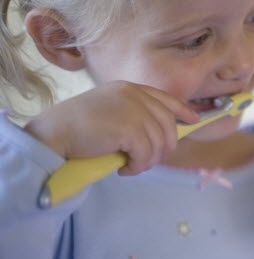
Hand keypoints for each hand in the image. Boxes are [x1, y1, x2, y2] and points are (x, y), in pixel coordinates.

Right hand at [24, 81, 199, 174]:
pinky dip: (138, 167)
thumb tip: (160, 134)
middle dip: (162, 148)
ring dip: (147, 161)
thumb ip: (133, 115)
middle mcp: (135, 95)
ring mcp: (133, 110)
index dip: (183, 111)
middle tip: (145, 161)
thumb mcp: (109, 110)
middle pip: (168, 126)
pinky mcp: (130, 129)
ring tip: (131, 166)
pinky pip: (147, 155)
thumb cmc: (77, 127)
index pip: (166, 98)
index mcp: (130, 88)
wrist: (54, 133)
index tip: (194, 121)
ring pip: (159, 144)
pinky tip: (124, 169)